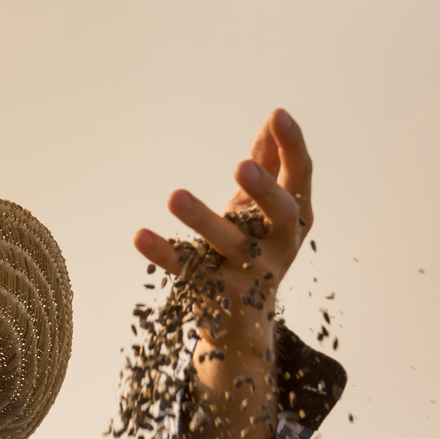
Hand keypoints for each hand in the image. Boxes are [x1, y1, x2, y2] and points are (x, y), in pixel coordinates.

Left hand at [131, 109, 315, 438]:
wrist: (242, 325)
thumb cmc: (252, 251)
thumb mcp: (262, 212)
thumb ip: (269, 168)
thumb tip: (270, 124)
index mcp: (295, 220)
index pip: (299, 179)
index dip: (292, 146)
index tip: (277, 113)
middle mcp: (279, 247)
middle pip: (279, 215)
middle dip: (262, 190)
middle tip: (240, 165)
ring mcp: (248, 274)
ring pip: (227, 244)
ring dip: (202, 219)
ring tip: (174, 194)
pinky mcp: (214, 294)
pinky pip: (186, 270)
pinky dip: (162, 253)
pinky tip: (139, 235)